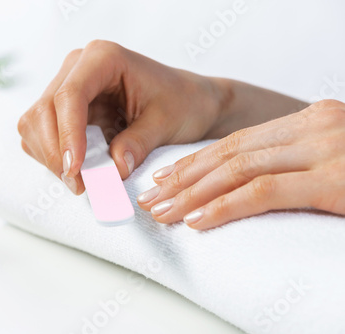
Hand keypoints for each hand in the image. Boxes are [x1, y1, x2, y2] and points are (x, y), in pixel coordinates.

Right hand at [18, 40, 223, 193]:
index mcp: (104, 58)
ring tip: (80, 181)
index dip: (67, 134)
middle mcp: (78, 67)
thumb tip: (112, 171)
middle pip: (44, 110)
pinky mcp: (64, 108)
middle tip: (79, 185)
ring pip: (35, 122)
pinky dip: (51, 155)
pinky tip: (75, 169)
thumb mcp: (165, 124)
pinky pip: (40, 132)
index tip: (75, 170)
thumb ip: (137, 144)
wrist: (186, 102)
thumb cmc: (181, 103)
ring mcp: (67, 86)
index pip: (70, 95)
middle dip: (56, 152)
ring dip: (50, 156)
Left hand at [137, 99, 344, 229]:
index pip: (240, 140)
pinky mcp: (333, 181)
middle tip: (151, 197)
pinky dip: (224, 206)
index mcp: (312, 120)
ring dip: (192, 193)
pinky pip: (263, 192)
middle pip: (231, 152)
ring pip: (238, 169)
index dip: (197, 161)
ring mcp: (324, 150)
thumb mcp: (337, 156)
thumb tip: (259, 179)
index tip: (166, 176)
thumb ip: (299, 160)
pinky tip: (197, 219)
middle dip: (184, 177)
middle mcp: (314, 127)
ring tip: (162, 212)